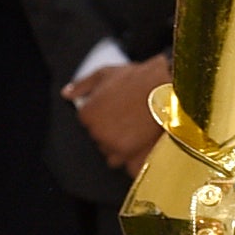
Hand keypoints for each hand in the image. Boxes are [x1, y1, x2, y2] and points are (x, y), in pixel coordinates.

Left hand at [65, 51, 168, 174]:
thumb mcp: (106, 73)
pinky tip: (137, 140)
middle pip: (98, 136)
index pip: (87, 120)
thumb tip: (66, 93)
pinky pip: (120, 160)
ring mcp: (111, 144)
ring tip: (134, 126)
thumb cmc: (138, 79)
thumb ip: (82, 85)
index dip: (103, 112)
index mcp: (87, 113)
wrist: (167, 90)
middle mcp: (95, 131)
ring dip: (117, 142)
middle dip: (109, 128)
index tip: (117, 106)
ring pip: (108, 150)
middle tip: (127, 115)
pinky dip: (127, 154)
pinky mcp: (127, 153)